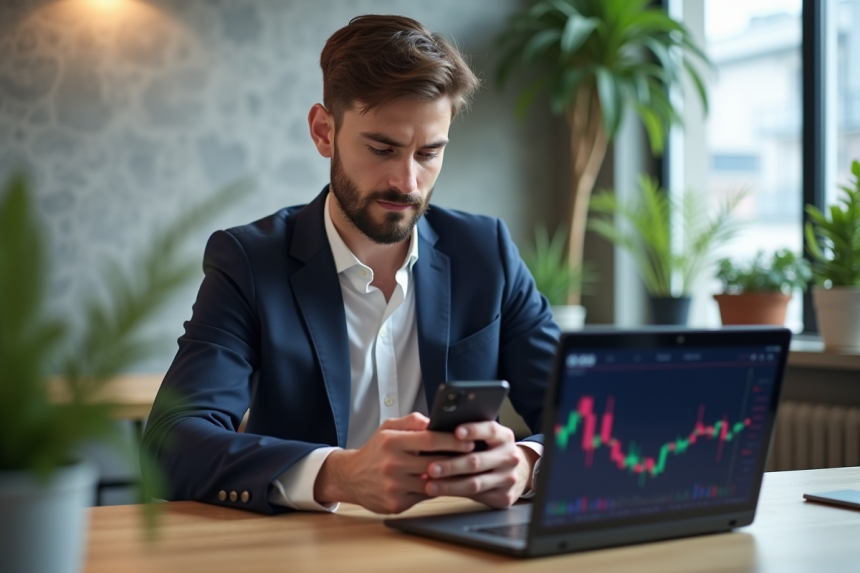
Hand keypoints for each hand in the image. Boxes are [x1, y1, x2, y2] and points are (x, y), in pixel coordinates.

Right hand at [313, 413, 473, 513]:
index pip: (430, 439)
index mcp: (392, 441)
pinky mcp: (396, 504)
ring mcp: (394, 486)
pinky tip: (446, 484)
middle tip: (474, 457)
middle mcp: (392, 464)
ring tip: (464, 471)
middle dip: (457, 460)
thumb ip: (412, 421)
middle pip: (434, 462)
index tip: (469, 440)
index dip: (453, 440)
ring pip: (433, 483)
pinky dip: (436, 490)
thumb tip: (434, 420)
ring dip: (450, 478)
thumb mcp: (388, 428)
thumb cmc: (375, 451)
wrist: (351, 477)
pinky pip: (425, 497)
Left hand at [423, 421, 538, 507]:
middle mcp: (509, 457)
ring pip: (475, 483)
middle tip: (430, 468)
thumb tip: (434, 433)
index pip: (490, 430)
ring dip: (450, 484)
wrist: (517, 472)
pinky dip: (455, 493)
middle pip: (477, 461)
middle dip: (451, 465)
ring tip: (430, 485)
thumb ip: (466, 436)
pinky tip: (441, 491)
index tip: (456, 431)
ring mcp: (508, 478)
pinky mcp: (504, 496)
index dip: (473, 430)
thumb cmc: (490, 450)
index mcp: (504, 437)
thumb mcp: (486, 437)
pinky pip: (476, 496)